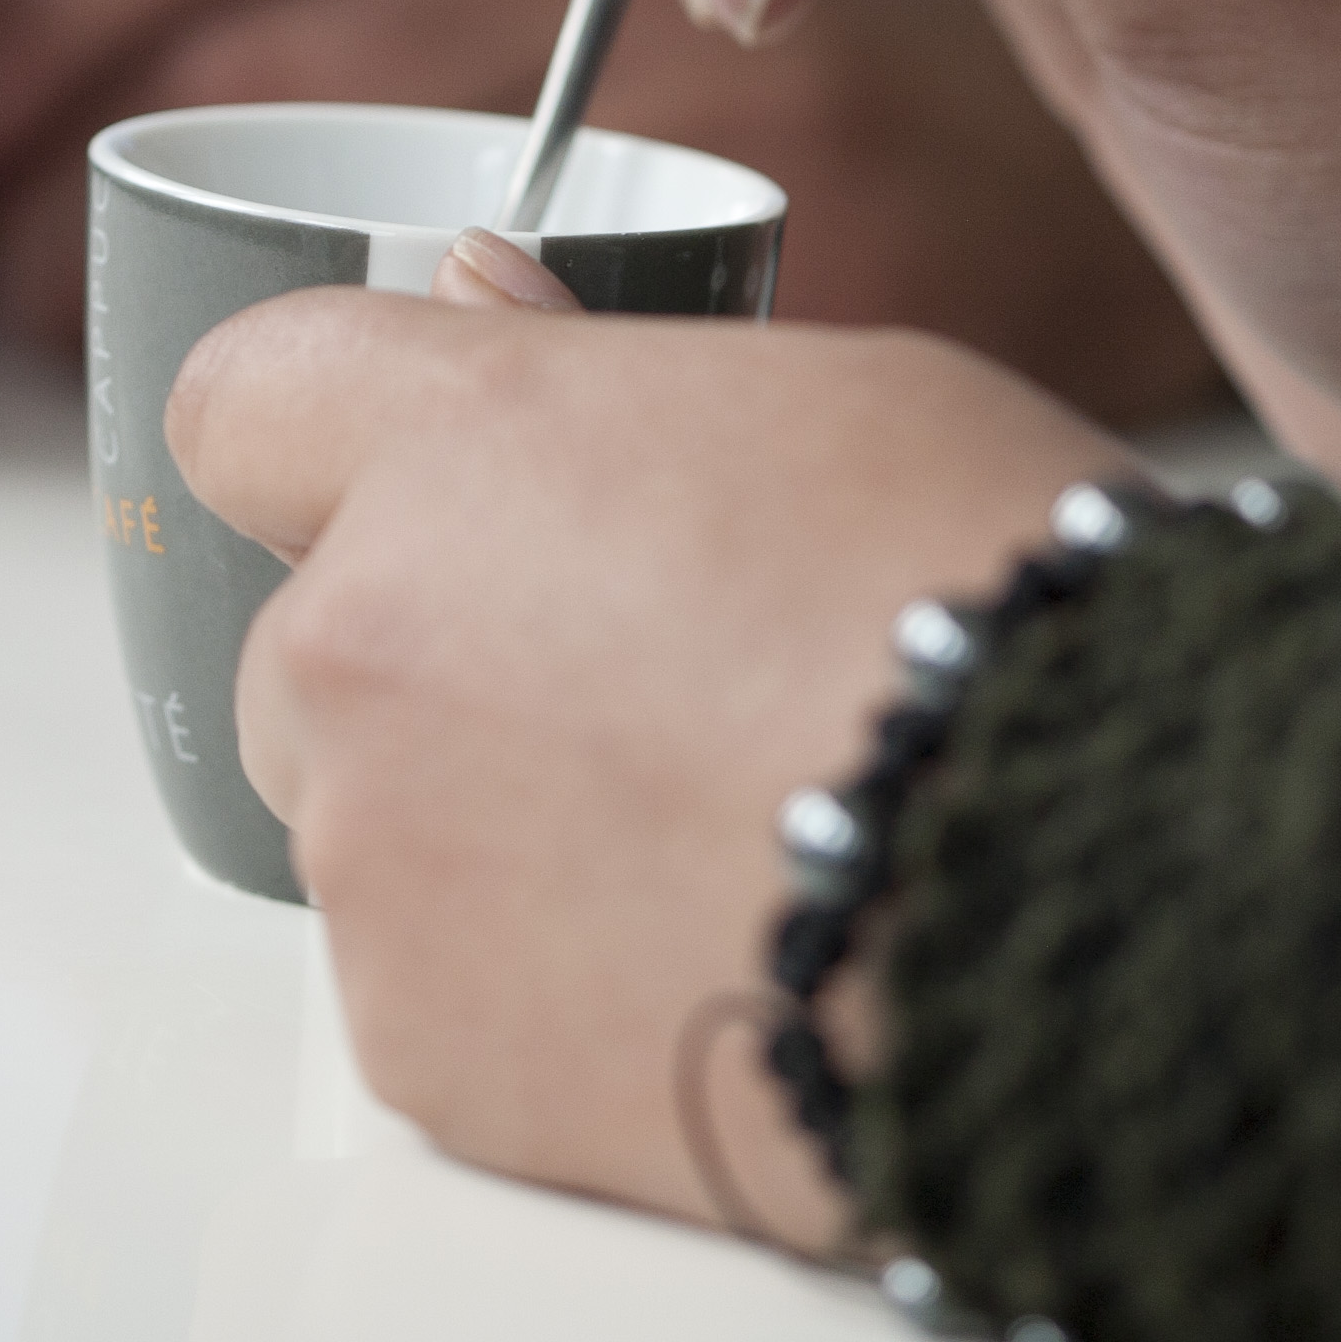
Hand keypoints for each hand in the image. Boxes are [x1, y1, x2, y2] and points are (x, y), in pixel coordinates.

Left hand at [171, 257, 1128, 1243]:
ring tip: (715, 846)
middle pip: (306, 642)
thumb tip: (476, 288)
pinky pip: (437, 995)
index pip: (240, 396)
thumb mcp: (840, 398)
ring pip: (372, 828)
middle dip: (432, 662)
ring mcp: (375, 863)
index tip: (406, 477)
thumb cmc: (1010, 613)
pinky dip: (537, 991)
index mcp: (457, 446)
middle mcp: (362, 642)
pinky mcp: (421, 1053)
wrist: (1100, 894)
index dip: (317, 435)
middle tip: (646, 697)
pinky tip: (710, 968)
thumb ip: (600, 366)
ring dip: (489, 829)